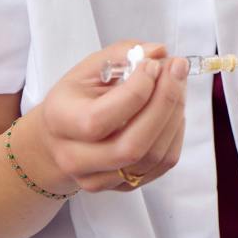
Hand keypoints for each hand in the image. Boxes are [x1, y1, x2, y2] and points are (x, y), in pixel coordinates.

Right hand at [35, 41, 188, 192]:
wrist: (60, 138)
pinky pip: (164, 162)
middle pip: (132, 146)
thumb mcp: (89, 68)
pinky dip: (176, 131)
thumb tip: (159, 52)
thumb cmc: (77, 98)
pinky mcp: (124, 185)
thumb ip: (123, 54)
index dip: (135, 91)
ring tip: (177, 84)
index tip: (153, 64)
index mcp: (61, 123)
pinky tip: (172, 108)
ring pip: (153, 156)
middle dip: (165, 102)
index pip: (100, 120)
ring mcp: (99, 178)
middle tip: (177, 68)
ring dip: (175, 114)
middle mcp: (75, 158)